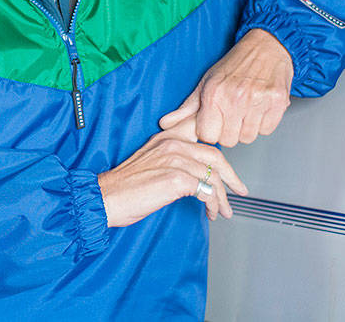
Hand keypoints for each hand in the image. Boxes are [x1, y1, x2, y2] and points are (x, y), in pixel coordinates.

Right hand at [97, 116, 247, 226]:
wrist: (106, 198)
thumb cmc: (125, 186)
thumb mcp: (151, 162)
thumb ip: (173, 158)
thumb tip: (198, 172)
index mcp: (166, 137)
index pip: (203, 132)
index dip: (221, 146)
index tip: (229, 166)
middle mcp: (171, 143)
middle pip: (215, 155)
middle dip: (231, 176)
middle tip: (238, 190)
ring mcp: (174, 159)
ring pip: (213, 176)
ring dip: (222, 197)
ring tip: (222, 210)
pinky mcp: (175, 178)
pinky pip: (206, 191)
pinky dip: (212, 204)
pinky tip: (209, 212)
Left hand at [159, 28, 292, 146]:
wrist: (266, 46)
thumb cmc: (235, 65)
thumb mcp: (206, 82)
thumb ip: (186, 108)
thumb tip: (165, 124)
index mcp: (214, 94)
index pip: (207, 136)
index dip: (211, 131)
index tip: (215, 121)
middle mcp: (235, 98)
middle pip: (229, 140)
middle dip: (229, 130)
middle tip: (232, 112)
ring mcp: (257, 101)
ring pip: (248, 137)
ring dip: (247, 127)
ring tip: (246, 108)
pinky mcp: (277, 102)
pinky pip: (267, 130)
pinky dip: (264, 122)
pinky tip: (259, 107)